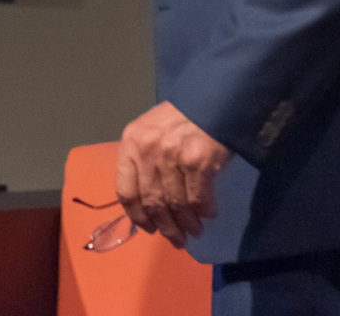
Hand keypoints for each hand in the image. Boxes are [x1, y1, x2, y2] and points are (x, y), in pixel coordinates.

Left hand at [116, 101, 230, 247]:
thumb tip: (146, 204)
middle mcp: (147, 150)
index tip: (149, 228)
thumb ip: (143, 162)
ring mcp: (172, 156)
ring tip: (194, 231)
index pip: (125, 191)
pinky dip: (204, 211)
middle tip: (177, 239)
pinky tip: (209, 214)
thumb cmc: (181, 117)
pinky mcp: (198, 162)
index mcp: (131, 143)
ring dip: (187, 224)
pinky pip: (198, 198)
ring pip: (176, 204)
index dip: (137, 216)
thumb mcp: (151, 132)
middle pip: (152, 202)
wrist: (213, 100)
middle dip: (165, 226)